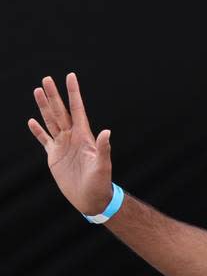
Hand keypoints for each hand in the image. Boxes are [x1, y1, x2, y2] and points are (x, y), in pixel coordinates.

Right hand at [28, 73, 114, 216]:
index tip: (71, 76)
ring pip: (50, 121)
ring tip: (37, 91)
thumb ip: (103, 148)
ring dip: (43, 107)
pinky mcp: (54, 156)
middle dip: (53, 95)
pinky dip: (37, 131)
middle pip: (60, 111)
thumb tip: (107, 132)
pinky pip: (44, 139)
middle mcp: (72, 137)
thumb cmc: (100, 183)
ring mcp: (62, 145)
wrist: (91, 199)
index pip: (77, 110)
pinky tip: (31, 121)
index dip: (74, 93)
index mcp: (84, 136)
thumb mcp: (103, 165)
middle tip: (46, 78)